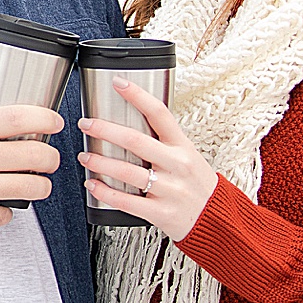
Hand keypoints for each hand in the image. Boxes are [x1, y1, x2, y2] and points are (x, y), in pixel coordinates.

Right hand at [0, 103, 62, 239]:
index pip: (17, 117)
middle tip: (51, 159)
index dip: (43, 117)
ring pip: (31, 187)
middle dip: (51, 158)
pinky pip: (8, 214)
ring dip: (41, 186)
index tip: (54, 121)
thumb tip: (18, 130)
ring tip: (37, 184)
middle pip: (33, 155)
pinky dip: (5, 210)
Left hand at [79, 78, 216, 242]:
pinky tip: (93, 185)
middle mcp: (176, 165)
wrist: (218, 220)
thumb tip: (130, 119)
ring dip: (100, 163)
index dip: (137, 95)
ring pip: (127, 172)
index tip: (118, 83)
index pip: (159, 113)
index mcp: (182, 146)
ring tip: (85, 157)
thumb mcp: (188, 155)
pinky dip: (105, 192)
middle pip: (136, 141)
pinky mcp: (161, 213)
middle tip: (86, 124)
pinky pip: (127, 201)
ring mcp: (169, 190)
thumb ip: (164, 141)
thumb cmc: (197, 184)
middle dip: (105, 130)